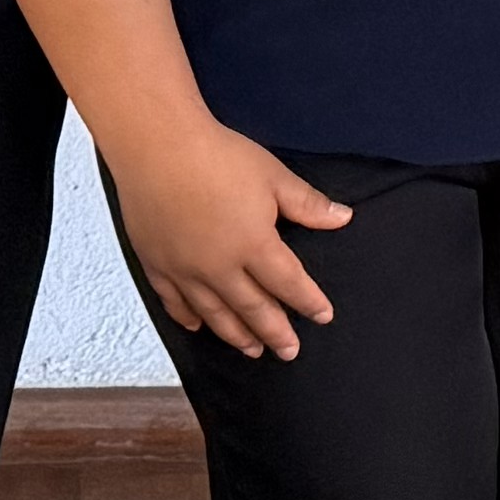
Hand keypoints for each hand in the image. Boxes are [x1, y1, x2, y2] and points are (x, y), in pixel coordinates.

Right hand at [115, 126, 352, 361]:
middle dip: (275, 332)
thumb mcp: (274, 177)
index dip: (308, 302)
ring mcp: (184, 270)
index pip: (289, 283)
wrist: (157, 147)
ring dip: (236, 335)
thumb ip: (308, 204)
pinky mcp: (156, 264)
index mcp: (254, 245)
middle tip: (289, 352)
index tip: (323, 317)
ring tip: (252, 350)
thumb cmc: (220, 156)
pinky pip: (174, 302)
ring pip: (215, 314)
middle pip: (253, 308)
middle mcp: (219, 267)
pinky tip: (198, 327)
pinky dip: (188, 318)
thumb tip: (343, 218)